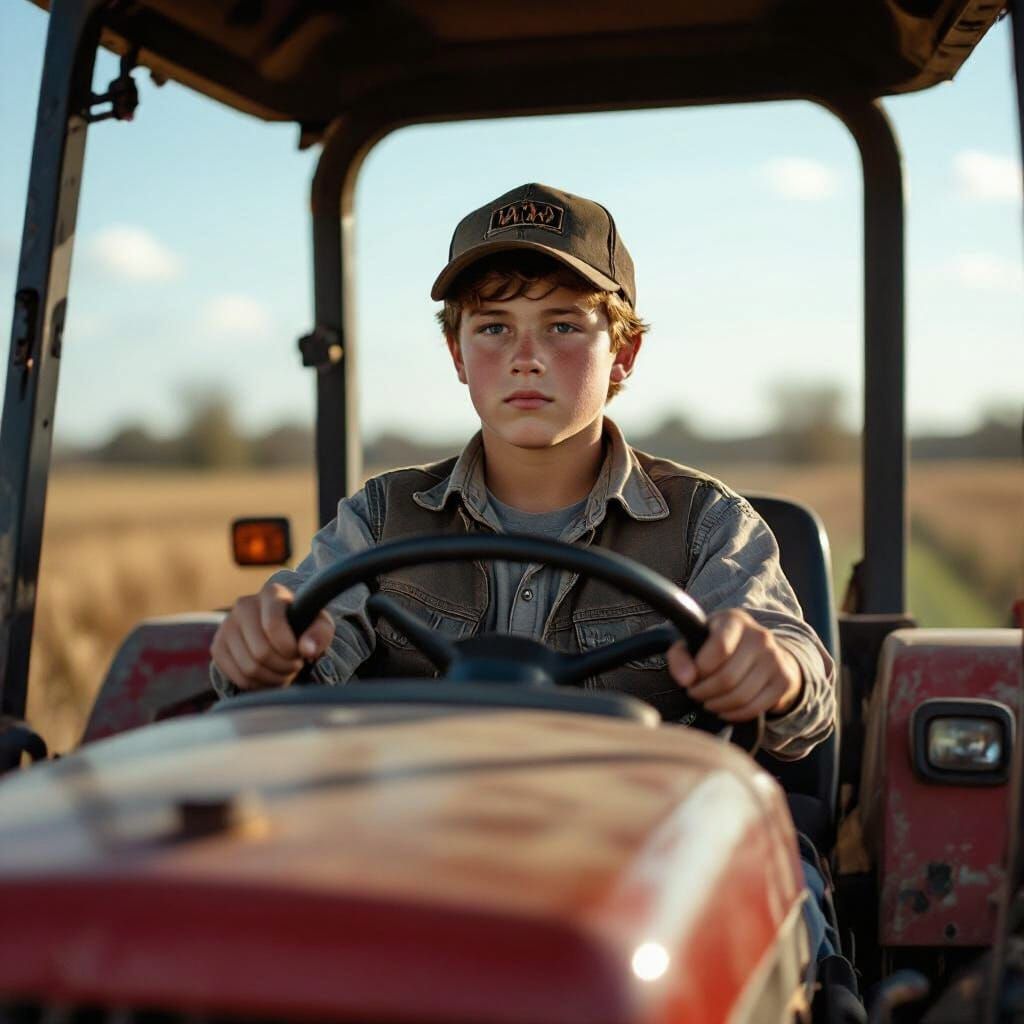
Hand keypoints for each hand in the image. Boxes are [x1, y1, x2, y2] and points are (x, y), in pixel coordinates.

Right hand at [210, 582, 334, 690]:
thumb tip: (307, 649)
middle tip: (294, 665)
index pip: (273, 625)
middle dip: (283, 666)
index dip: (289, 648)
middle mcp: (243, 604)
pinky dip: (256, 684)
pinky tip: (268, 675)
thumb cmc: (302, 625)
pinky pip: (236, 676)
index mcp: (270, 593)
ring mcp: (226, 625)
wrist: (279, 630)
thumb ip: (319, 634)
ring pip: (248, 667)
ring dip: (272, 678)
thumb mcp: (319, 625)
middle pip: (261, 652)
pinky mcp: (217, 646)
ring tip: (283, 671)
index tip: (299, 653)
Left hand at [666, 609, 801, 721]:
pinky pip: (755, 707)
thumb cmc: (717, 645)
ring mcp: (775, 658)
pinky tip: (724, 709)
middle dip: (704, 692)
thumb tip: (686, 680)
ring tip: (707, 701)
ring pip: (741, 696)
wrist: (758, 650)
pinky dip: (734, 714)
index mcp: (734, 621)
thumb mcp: (694, 641)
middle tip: (695, 693)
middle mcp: (759, 636)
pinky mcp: (784, 680)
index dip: (701, 669)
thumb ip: (680, 656)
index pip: (719, 647)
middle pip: (727, 678)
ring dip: (717, 705)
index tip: (691, 676)